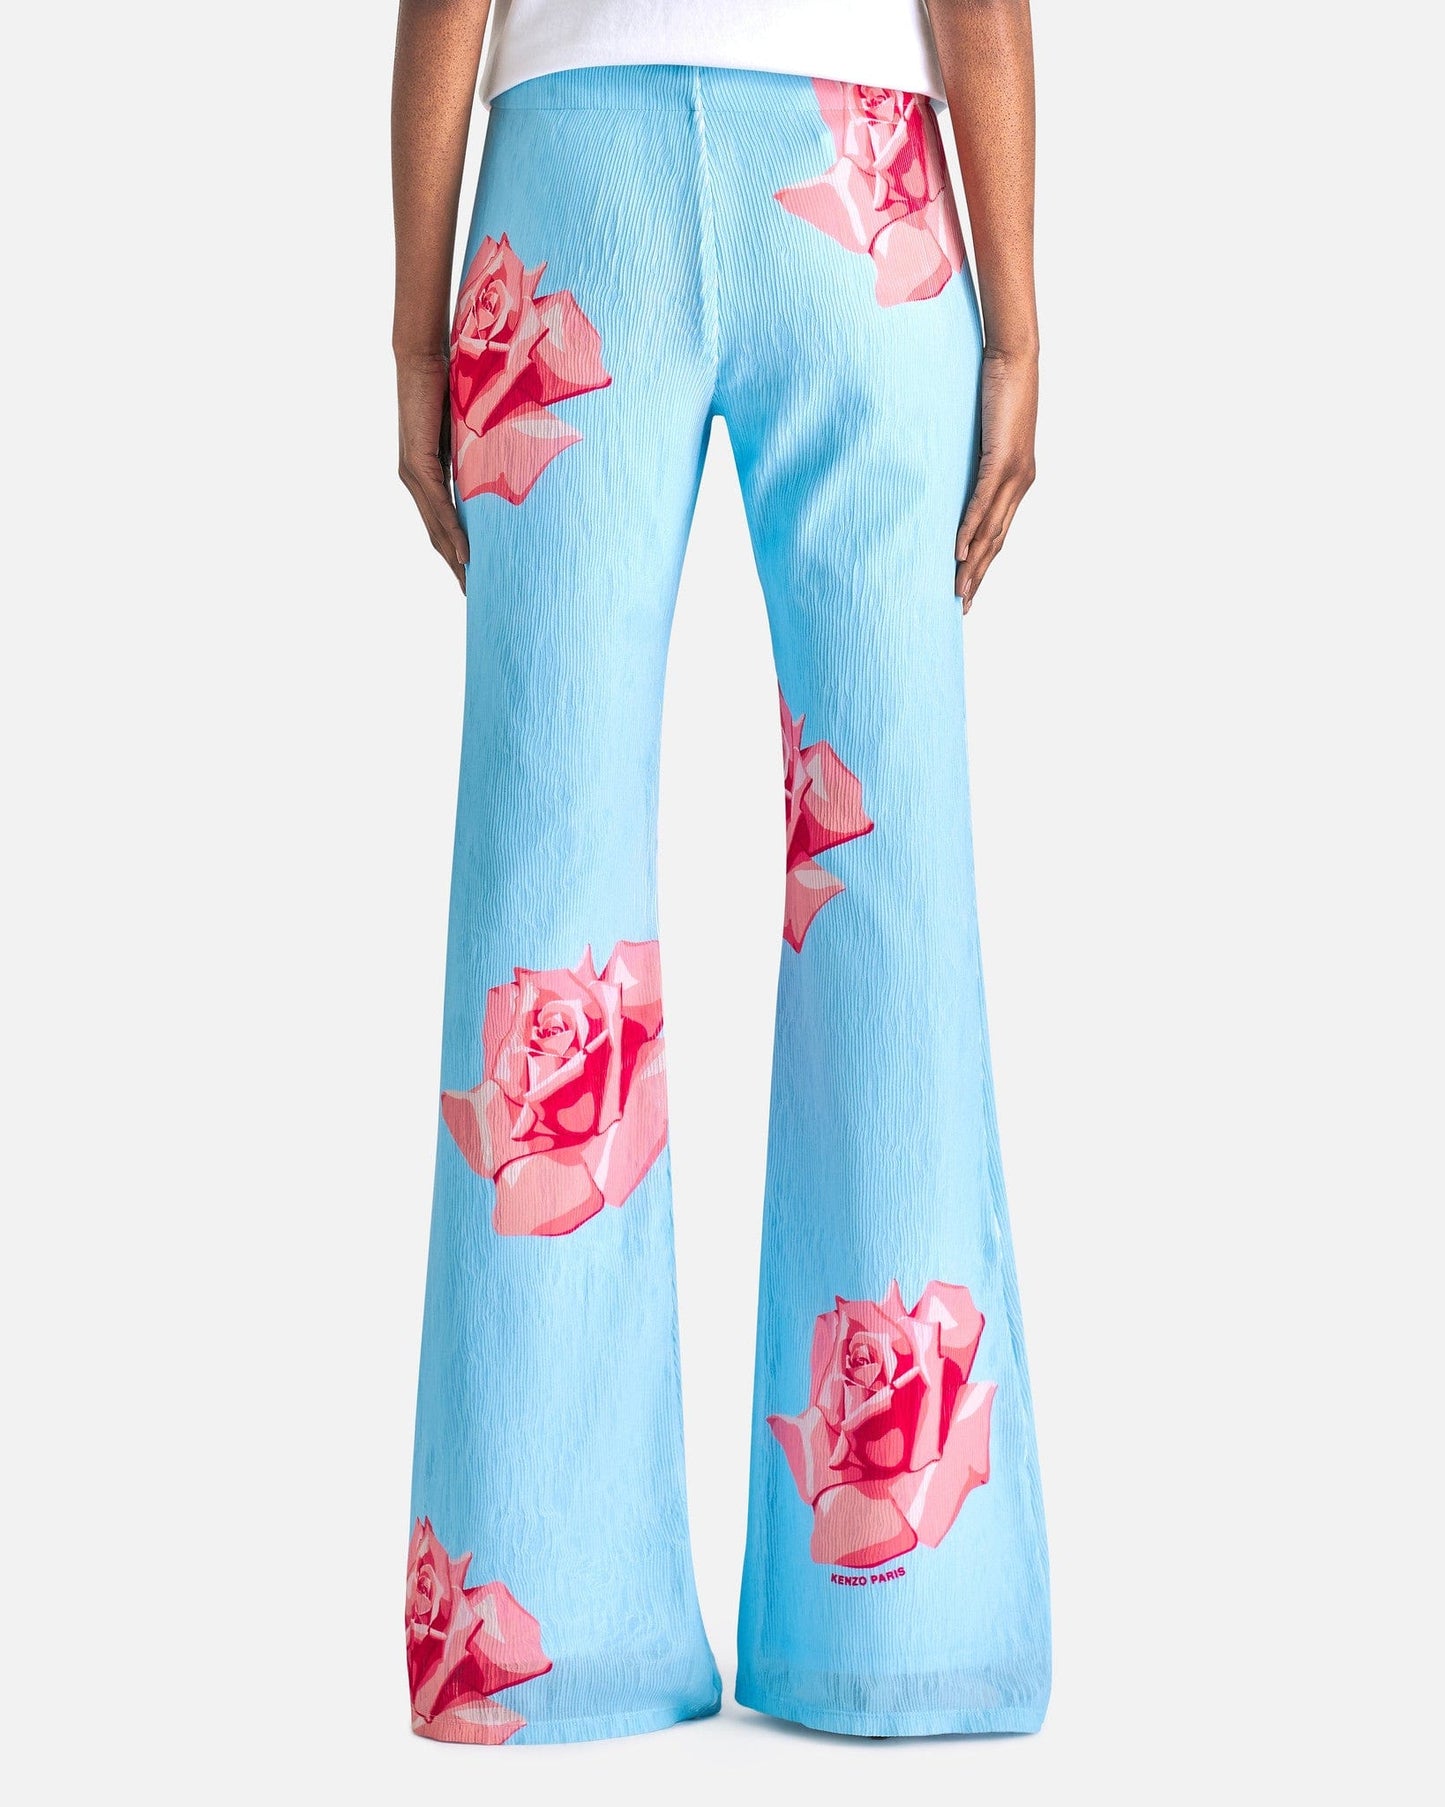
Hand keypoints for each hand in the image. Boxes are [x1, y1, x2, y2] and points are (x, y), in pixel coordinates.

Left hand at [397, 350, 468, 590]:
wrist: (422, 359)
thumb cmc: (447, 388)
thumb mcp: (468, 433)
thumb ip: (476, 456)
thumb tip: (503, 470)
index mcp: (426, 475)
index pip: (441, 523)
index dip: (455, 552)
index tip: (472, 578)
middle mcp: (415, 479)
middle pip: (436, 535)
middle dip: (455, 568)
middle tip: (473, 597)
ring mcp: (413, 473)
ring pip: (436, 526)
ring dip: (453, 559)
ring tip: (471, 585)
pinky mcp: (417, 462)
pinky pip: (438, 505)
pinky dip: (451, 531)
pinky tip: (463, 553)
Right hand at [955, 348, 1037, 612]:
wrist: (1015, 358)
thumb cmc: (998, 389)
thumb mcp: (983, 434)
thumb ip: (973, 458)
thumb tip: (950, 474)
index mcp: (1017, 480)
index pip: (998, 531)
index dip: (983, 563)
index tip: (968, 590)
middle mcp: (1020, 483)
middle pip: (996, 540)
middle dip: (978, 575)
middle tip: (962, 605)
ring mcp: (1015, 474)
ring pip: (991, 529)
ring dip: (973, 563)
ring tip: (957, 588)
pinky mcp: (1003, 460)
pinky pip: (984, 502)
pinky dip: (971, 529)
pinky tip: (958, 550)